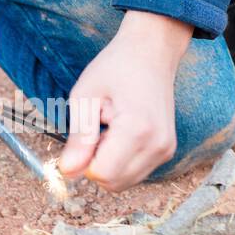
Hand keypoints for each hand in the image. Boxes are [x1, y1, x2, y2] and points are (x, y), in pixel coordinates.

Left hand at [59, 11, 191, 191]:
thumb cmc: (117, 67)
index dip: (83, 161)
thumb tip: (67, 172)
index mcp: (137, 129)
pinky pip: (135, 173)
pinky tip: (120, 135)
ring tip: (109, 130)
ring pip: (124, 183)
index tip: (82, 136)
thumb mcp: (86, 96)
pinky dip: (121, 162)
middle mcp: (157, 145)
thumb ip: (78, 138)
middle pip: (113, 183)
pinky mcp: (167, 151)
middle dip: (95, 165)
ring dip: (108, 164)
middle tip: (95, 131)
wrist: (151, 51)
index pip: (101, 173)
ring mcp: (165, 150)